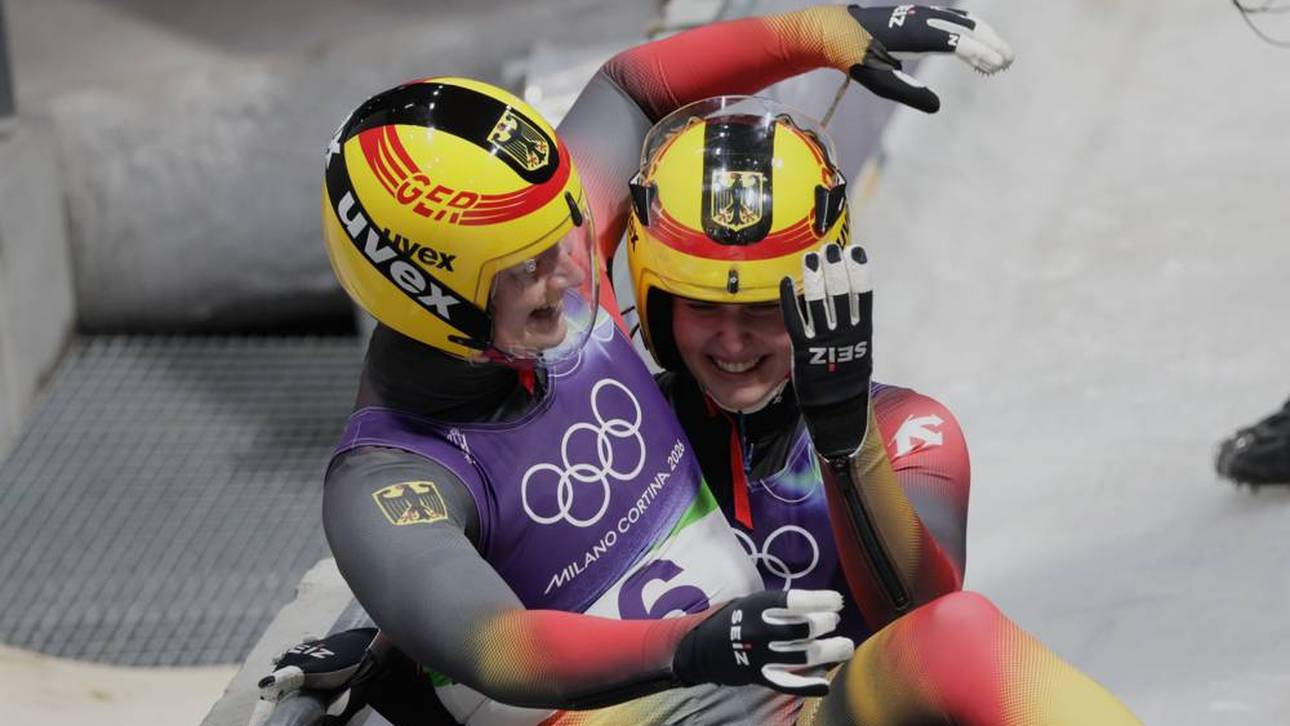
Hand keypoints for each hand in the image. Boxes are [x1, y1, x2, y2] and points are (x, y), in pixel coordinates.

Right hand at [672, 590, 853, 696]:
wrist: (700, 649)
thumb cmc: (734, 620)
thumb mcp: (751, 602)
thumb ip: (780, 605)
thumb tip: (819, 605)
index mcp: (756, 606)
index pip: (796, 601)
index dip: (822, 600)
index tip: (838, 601)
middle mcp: (759, 631)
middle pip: (804, 629)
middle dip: (826, 624)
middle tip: (833, 622)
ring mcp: (760, 656)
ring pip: (804, 656)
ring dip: (830, 651)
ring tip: (845, 646)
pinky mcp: (759, 677)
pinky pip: (788, 683)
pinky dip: (809, 685)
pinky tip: (825, 683)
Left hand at [778, 243, 872, 459]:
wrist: (838, 413)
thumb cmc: (845, 380)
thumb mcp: (856, 352)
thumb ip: (851, 328)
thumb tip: (847, 301)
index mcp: (861, 334)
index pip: (862, 298)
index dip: (859, 274)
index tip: (856, 252)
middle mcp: (845, 336)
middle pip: (842, 297)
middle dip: (836, 271)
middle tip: (831, 249)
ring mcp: (824, 343)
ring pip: (820, 306)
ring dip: (815, 280)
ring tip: (812, 258)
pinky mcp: (803, 351)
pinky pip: (795, 322)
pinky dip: (790, 301)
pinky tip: (785, 283)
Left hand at [848, 5, 1014, 112]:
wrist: (834, 29)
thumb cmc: (854, 56)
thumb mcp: (878, 79)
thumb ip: (908, 92)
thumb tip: (936, 106)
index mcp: (914, 33)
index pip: (956, 42)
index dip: (979, 53)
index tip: (997, 65)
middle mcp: (921, 18)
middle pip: (966, 26)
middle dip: (990, 43)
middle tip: (1009, 61)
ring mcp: (921, 13)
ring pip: (962, 20)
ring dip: (983, 36)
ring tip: (999, 56)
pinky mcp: (919, 15)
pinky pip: (952, 20)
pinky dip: (969, 31)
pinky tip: (977, 45)